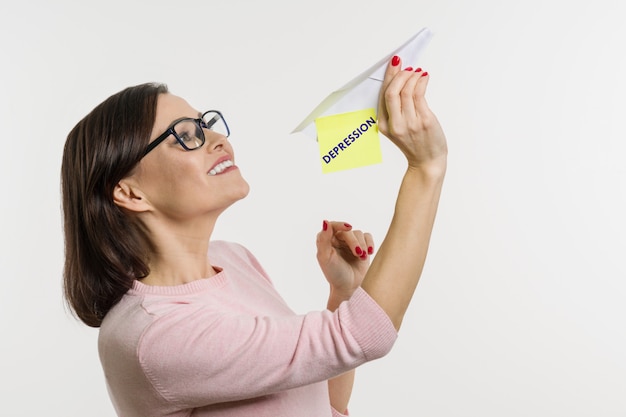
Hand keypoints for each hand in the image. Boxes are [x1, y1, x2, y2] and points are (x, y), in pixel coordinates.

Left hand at [316, 221, 372, 300]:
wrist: (349, 287)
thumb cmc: (334, 274)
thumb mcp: (325, 257)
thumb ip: (323, 239)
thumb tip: (325, 221)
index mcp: (326, 240)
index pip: (333, 225)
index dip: (340, 224)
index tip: (349, 227)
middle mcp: (338, 239)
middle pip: (348, 231)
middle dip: (354, 242)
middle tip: (358, 254)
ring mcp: (350, 242)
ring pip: (359, 233)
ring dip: (362, 245)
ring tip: (361, 257)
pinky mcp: (362, 246)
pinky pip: (368, 236)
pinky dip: (370, 243)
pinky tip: (369, 252)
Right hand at [377, 57, 447, 171]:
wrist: (427, 162)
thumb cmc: (415, 144)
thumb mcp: (397, 129)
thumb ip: (395, 110)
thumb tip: (400, 82)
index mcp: (384, 126)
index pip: (383, 95)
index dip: (389, 77)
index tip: (394, 65)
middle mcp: (395, 124)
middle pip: (392, 91)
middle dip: (398, 74)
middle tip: (406, 66)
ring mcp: (410, 123)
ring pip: (406, 91)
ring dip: (412, 77)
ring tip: (417, 72)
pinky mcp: (424, 121)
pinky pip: (419, 94)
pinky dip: (421, 82)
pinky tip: (423, 77)